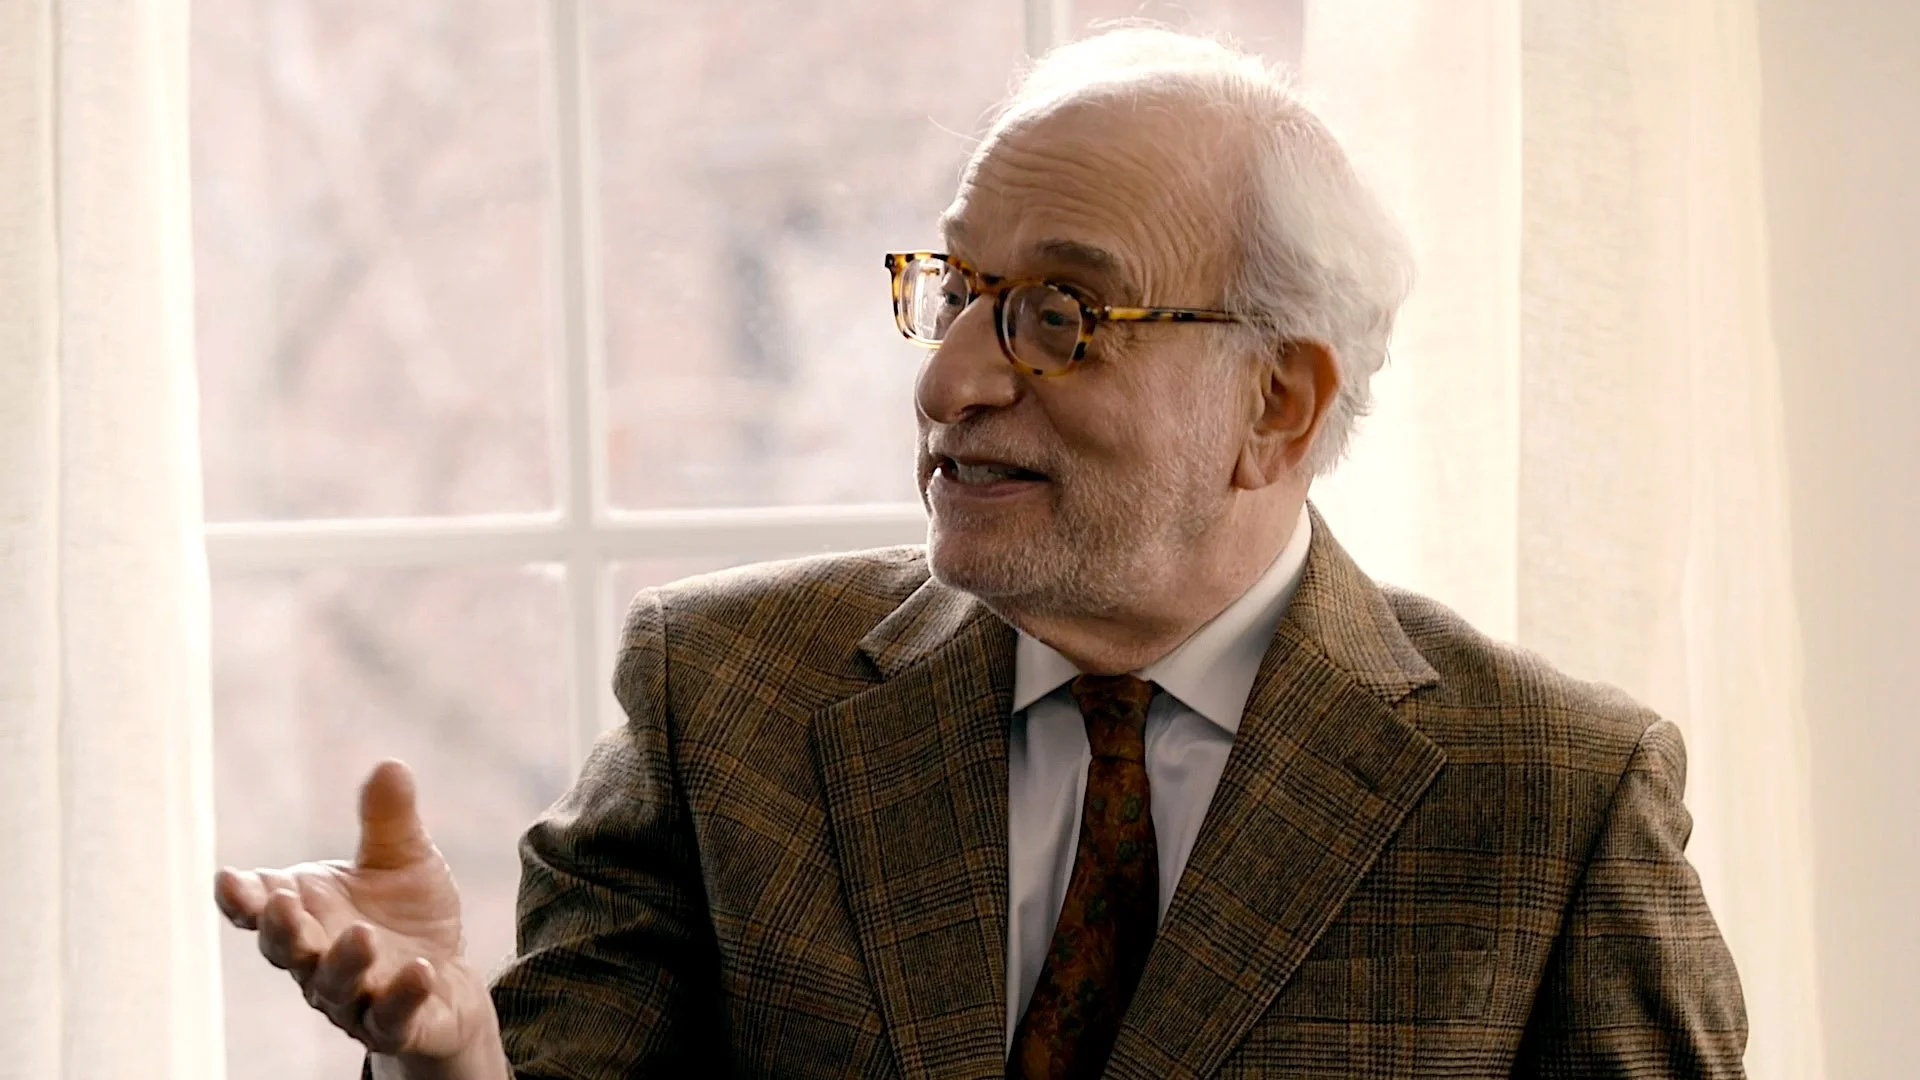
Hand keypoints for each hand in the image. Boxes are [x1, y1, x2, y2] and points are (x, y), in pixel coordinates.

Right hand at [214, 760, 499, 1063]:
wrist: (447, 981)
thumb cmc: (406, 917)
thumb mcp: (403, 860)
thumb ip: (389, 819)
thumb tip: (390, 763)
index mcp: (307, 914)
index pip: (259, 908)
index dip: (241, 897)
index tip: (229, 880)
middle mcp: (317, 960)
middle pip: (286, 949)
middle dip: (280, 928)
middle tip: (281, 905)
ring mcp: (353, 997)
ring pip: (333, 985)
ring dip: (342, 962)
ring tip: (360, 935)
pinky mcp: (395, 1024)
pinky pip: (392, 1017)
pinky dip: (401, 996)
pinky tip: (420, 971)